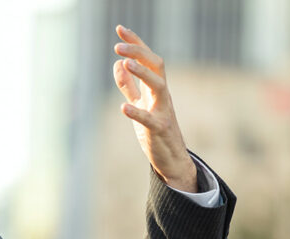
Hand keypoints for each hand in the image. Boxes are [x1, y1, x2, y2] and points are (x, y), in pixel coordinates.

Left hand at [113, 25, 196, 191]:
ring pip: (159, 86)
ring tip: (125, 62)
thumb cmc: (155, 131)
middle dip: (139, 52)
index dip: (136, 42)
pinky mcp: (160, 131)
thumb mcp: (140, 105)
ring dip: (143, 73)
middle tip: (118, 45)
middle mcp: (162, 96)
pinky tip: (123, 108)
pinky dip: (137, 113)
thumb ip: (129, 86)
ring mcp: (163, 112)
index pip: (147, 59)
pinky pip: (150, 120)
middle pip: (156, 65)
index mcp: (155, 88)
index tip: (120, 28)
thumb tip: (118, 64)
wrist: (172, 159)